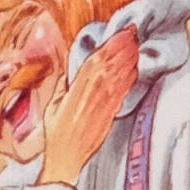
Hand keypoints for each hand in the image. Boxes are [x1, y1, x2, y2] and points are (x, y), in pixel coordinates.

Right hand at [40, 26, 139, 189]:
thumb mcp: (53, 104)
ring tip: (136, 45)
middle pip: (112, 63)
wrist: (66, 158)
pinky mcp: (111, 114)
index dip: (112, 43)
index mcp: (76, 88)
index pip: (97, 59)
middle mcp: (92, 93)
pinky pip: (123, 91)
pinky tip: (135, 68)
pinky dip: (130, 77)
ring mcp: (104, 103)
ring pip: (120, 74)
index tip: (121, 32)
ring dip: (130, 58)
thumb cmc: (56, 134)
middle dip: (124, 46)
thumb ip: (64, 85)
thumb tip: (71, 70)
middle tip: (133, 32)